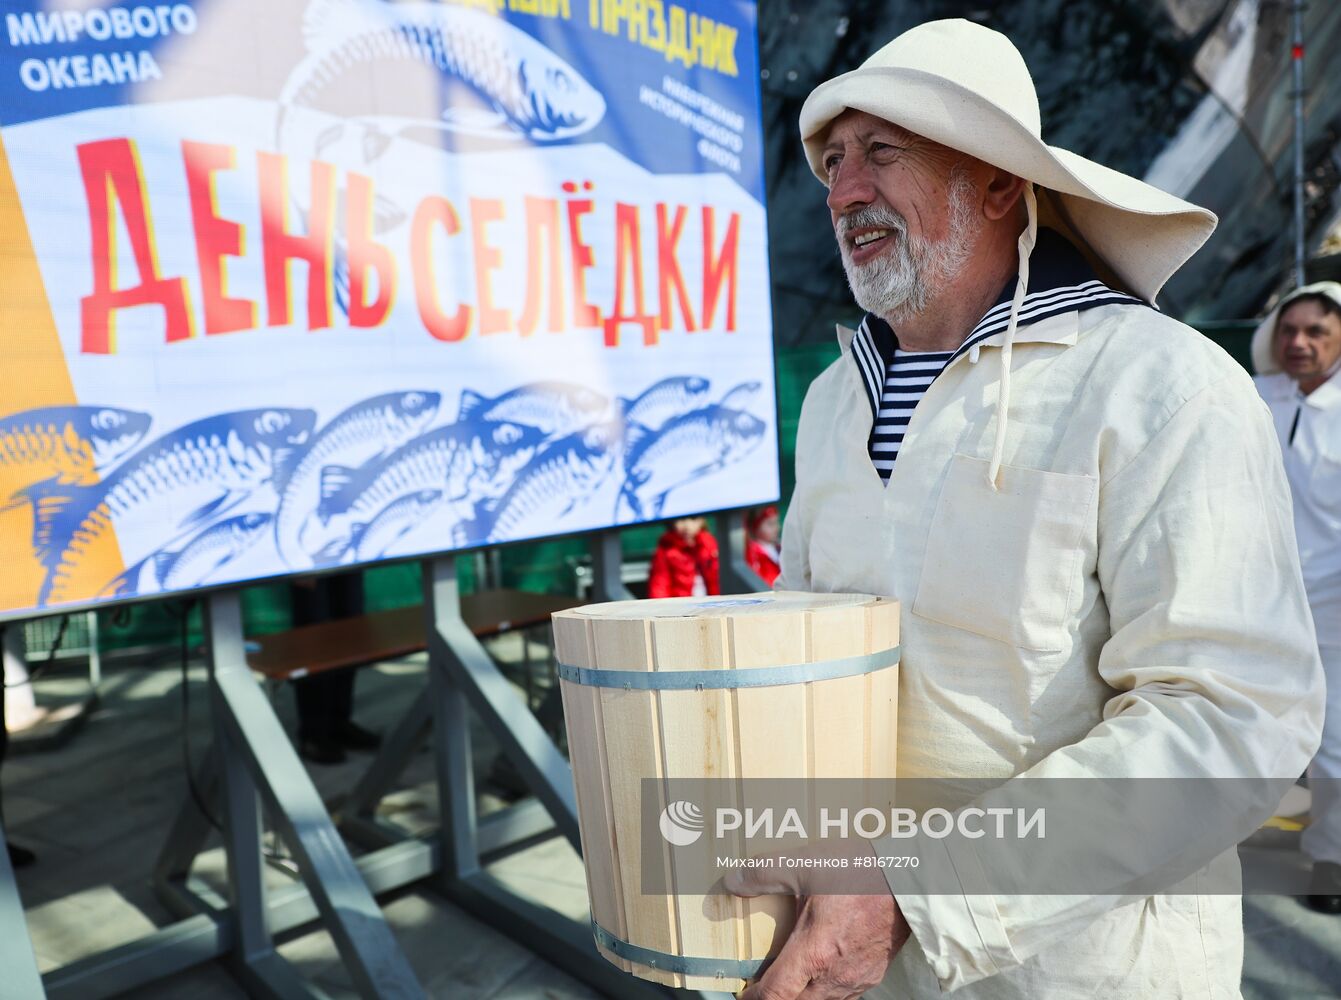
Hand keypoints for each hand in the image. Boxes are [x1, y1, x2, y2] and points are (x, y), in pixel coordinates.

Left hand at [724, 845, 910, 999]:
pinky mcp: (873, 975)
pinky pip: (843, 996)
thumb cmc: (859, 872)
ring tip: (787, 980)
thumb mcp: (805, 864)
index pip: (775, 994)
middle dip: (776, 999)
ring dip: (801, 997)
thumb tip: (732, 880)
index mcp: (814, 953)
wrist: (911, 880)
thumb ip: (764, 873)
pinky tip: (819, 974)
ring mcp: (856, 979)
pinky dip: (824, 992)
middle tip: (760, 986)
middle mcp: (834, 976)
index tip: (741, 994)